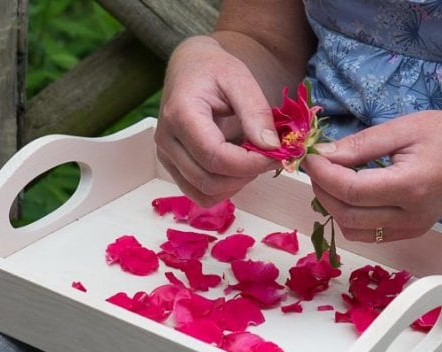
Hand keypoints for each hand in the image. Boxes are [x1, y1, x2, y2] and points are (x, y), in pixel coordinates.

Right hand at [155, 36, 279, 205]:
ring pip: (205, 194)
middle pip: (209, 181)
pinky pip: (200, 194)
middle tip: (267, 157)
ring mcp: (166, 157)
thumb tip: (271, 147)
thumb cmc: (213, 69)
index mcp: (180, 114)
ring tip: (250, 160)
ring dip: (235, 185)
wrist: (189, 68)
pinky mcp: (172, 168)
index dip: (249, 164)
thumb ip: (256, 112)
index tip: (275, 155)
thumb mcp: (239, 78)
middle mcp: (166, 140)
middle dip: (245, 176)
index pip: (215, 157)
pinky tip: (235, 167)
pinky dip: (223, 188)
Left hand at [303, 111, 441, 242]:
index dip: (323, 175)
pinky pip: (367, 234)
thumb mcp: (402, 128)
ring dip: (333, 207)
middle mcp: (410, 216)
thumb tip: (323, 155)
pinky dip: (349, 216)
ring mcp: (411, 229)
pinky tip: (349, 193)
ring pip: (352, 230)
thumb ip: (360, 145)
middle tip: (316, 167)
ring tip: (331, 179)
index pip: (352, 191)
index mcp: (411, 186)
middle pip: (347, 215)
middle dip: (322, 191)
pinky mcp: (410, 233)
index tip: (310, 157)